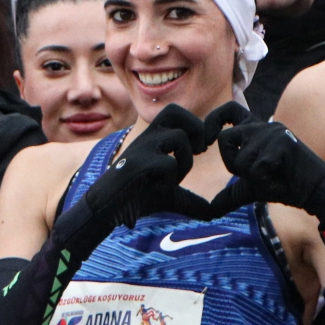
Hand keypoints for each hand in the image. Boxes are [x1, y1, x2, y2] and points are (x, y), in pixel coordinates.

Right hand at [55, 105, 214, 254]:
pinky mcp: (135, 164)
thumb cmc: (139, 197)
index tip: (200, 150)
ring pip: (178, 138)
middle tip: (196, 154)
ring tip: (173, 179)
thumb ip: (192, 199)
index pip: (178, 112)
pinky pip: (167, 163)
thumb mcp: (171, 195)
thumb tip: (216, 212)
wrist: (108, 209)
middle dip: (195, 132)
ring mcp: (141, 149)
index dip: (197, 127)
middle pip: (177, 113)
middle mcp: (147, 137)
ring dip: (184, 162)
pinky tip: (158, 187)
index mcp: (154, 137)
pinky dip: (170, 179)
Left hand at [204, 103, 324, 227]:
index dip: (212, 121)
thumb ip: (230, 193)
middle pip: (224, 139)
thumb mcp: (251, 188)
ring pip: (240, 159)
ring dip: (253, 178)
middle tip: (257, 175)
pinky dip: (266, 184)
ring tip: (274, 177)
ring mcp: (273, 132)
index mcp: (255, 128)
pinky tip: (281, 181)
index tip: (206, 144)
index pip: (229, 110)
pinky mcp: (283, 143)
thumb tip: (208, 211)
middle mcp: (263, 125)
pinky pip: (256, 170)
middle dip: (233, 165)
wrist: (314, 191)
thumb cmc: (284, 185)